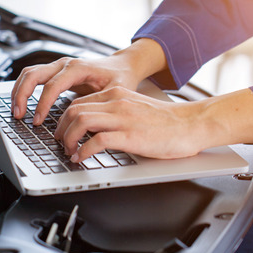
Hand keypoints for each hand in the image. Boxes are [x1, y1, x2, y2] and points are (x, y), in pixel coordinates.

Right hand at [10, 38, 166, 125]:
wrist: (122, 66)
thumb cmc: (120, 78)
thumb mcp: (115, 92)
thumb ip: (98, 105)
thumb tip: (82, 123)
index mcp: (78, 68)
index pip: (52, 85)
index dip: (42, 104)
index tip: (38, 121)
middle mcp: (64, 64)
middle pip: (33, 74)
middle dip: (22, 95)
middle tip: (19, 115)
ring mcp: (58, 66)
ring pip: (29, 73)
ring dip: (18, 91)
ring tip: (16, 111)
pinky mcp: (55, 72)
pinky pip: (32, 76)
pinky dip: (23, 89)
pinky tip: (21, 104)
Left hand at [54, 87, 252, 160]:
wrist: (193, 124)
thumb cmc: (167, 122)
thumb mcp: (134, 109)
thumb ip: (114, 113)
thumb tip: (92, 128)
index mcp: (116, 95)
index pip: (78, 102)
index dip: (63, 119)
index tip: (61, 132)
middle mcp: (116, 103)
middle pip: (73, 110)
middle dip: (61, 129)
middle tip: (60, 143)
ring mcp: (123, 118)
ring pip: (80, 121)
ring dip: (68, 139)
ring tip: (69, 151)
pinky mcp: (130, 135)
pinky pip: (97, 140)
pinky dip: (83, 151)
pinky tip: (82, 158)